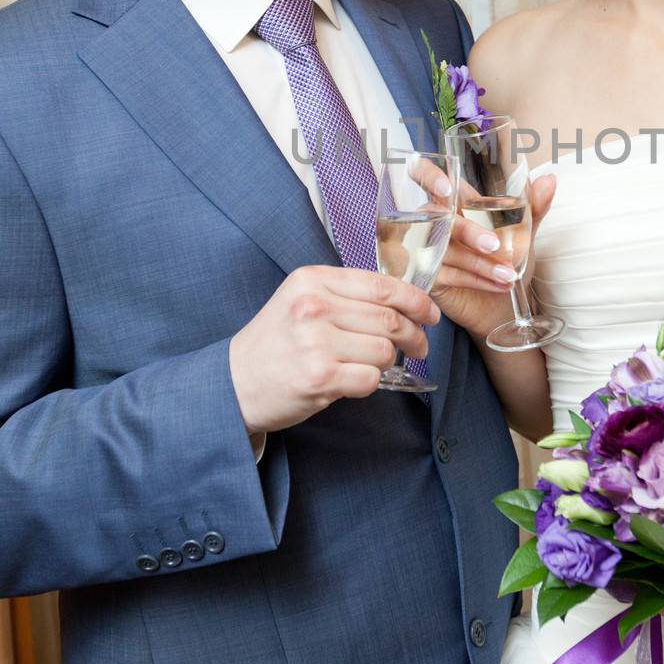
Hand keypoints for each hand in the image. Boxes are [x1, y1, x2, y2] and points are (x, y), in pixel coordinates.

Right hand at [229, 266, 440, 434]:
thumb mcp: (301, 300)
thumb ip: (345, 294)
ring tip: (368, 365)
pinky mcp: (319, 376)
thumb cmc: (275, 343)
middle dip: (414, 335)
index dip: (416, 300)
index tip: (430, 313)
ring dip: (386, 362)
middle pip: (390, 318)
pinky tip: (351, 381)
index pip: (382, 285)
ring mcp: (316, 341)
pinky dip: (370, 383)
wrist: (233, 382)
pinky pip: (371, 379)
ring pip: (384, 350)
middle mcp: (314, 306)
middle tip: (419, 346)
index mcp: (313, 280)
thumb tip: (404, 302)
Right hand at [432, 172, 556, 339]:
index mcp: (455, 202)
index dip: (428, 175)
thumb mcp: (522, 234)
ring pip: (446, 249)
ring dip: (480, 263)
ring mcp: (427, 250)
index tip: (446, 188)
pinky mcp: (427, 276)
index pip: (427, 176)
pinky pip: (446, 274)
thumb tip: (550, 180)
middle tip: (495, 244)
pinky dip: (476, 279)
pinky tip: (499, 285)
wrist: (501, 306)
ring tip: (509, 274)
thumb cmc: (506, 261)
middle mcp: (436, 222)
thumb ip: (533, 207)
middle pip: (439, 218)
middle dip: (469, 232)